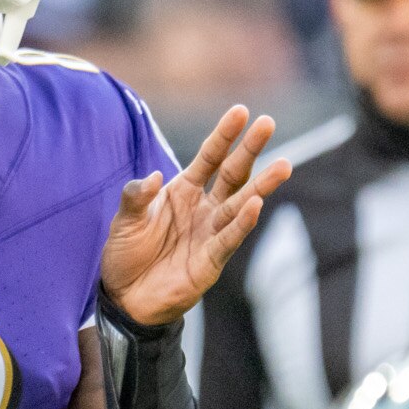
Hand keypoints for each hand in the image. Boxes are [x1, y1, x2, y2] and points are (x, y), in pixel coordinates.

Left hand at [98, 105, 286, 327]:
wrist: (124, 298)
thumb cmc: (126, 254)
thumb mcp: (125, 220)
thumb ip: (136, 197)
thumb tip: (154, 177)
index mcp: (184, 191)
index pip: (210, 157)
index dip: (224, 135)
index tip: (241, 111)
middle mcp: (203, 208)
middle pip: (233, 174)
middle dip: (250, 149)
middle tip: (268, 123)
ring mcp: (210, 233)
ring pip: (241, 205)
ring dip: (261, 186)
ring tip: (283, 165)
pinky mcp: (211, 261)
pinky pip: (229, 239)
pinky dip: (242, 224)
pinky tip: (256, 205)